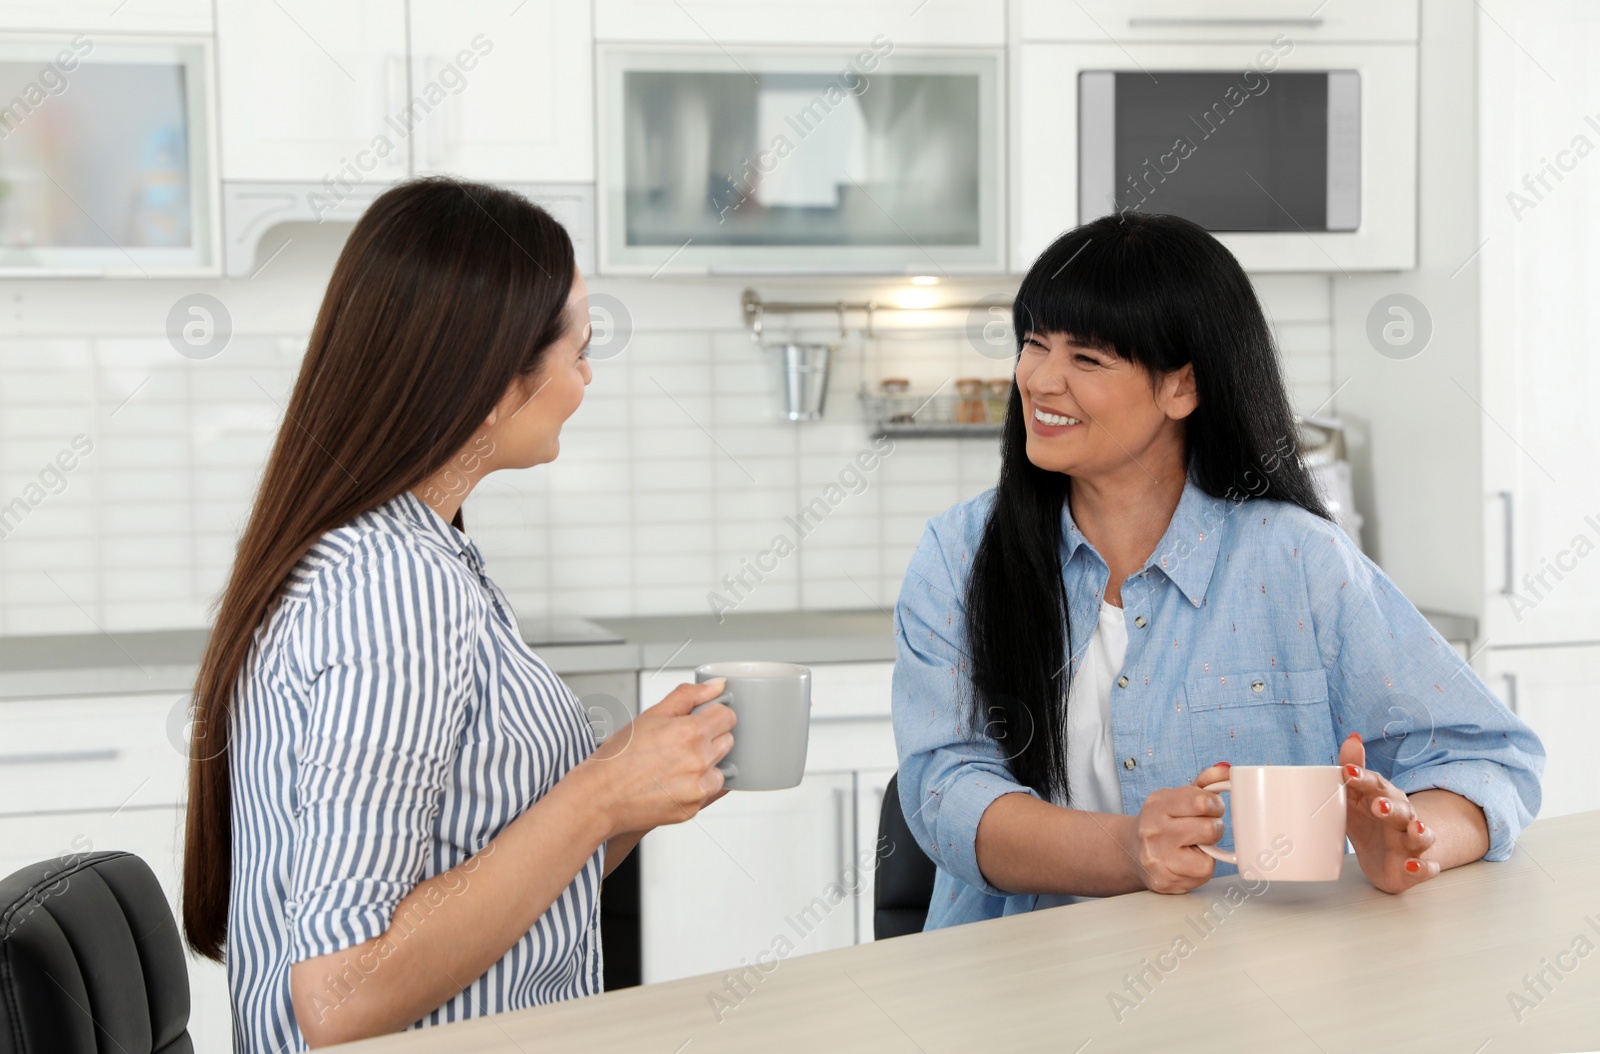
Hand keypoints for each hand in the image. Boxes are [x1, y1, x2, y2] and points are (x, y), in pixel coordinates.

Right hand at [579, 679, 735, 837]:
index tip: (702, 720)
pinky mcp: (693, 808)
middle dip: (710, 738)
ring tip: (677, 765)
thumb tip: (717, 685)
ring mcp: (698, 788)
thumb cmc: (618, 757)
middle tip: (681, 743)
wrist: (599, 796)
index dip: (714, 715)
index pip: (727, 716)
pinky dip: (698, 786)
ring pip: (722, 768)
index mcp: (690, 733)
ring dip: (708, 765)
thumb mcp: (651, 715)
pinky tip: (674, 782)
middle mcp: (699, 761)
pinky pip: (710, 792)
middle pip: (727, 741)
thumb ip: (688, 696)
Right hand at [1123, 762, 1230, 893]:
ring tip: (1195, 846)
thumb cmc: (1161, 823)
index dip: (1215, 805)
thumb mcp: (1175, 798)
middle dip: (1214, 828)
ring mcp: (1157, 857)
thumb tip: (1226, 770)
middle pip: (1210, 829)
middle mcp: (1153, 830)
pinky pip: (1203, 874)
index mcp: (1157, 804)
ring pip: (1209, 855)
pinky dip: (1202, 868)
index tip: (1212, 808)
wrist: (1131, 852)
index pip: (1202, 801)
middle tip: (1204, 829)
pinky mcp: (1164, 880)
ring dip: (1209, 850)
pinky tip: (1188, 862)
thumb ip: (1203, 784)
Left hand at [1339, 733, 1438, 892]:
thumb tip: (1353, 738)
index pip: (1376, 786)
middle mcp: (1403, 819)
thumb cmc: (1370, 823)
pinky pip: (1427, 869)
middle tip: (1378, 804)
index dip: (1363, 778)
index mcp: (1386, 799)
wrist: (1387, 859)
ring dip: (1420, 832)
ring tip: (1416, 829)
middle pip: (1402, 810)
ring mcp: (1411, 844)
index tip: (1347, 772)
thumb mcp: (1355, 799)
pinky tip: (1415, 866)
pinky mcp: (1415, 869)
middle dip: (1391, 807)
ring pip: (1422, 836)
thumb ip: (1353, 772)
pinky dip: (1423, 868)